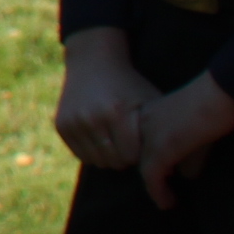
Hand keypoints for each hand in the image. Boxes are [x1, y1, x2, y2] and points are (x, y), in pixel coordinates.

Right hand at [55, 26, 156, 171]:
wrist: (92, 63)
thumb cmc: (129, 85)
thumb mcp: (149, 102)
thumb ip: (158, 132)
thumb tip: (172, 170)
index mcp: (117, 112)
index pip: (132, 157)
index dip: (141, 154)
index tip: (144, 144)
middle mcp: (91, 118)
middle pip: (114, 161)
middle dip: (125, 157)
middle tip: (130, 143)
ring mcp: (73, 121)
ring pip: (97, 161)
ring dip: (109, 156)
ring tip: (116, 140)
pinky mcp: (61, 125)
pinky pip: (81, 154)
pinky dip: (92, 151)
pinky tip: (100, 136)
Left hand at [137, 73, 233, 209]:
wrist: (219, 93)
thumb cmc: (215, 106)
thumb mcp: (196, 130)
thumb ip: (187, 151)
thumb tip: (185, 174)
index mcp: (149, 113)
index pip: (142, 142)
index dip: (150, 160)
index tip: (163, 176)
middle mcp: (142, 123)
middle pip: (140, 155)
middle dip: (151, 175)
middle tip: (162, 191)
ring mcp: (149, 135)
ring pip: (146, 168)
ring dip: (156, 188)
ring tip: (166, 201)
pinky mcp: (161, 149)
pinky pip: (152, 176)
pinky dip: (159, 192)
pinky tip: (167, 203)